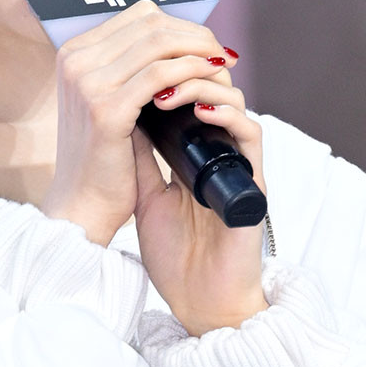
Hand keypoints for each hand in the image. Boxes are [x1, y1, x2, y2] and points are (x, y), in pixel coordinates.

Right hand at [40, 0, 238, 245]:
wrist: (82, 205)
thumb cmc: (101, 158)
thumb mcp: (106, 101)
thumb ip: (127, 71)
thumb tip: (174, 45)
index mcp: (73, 53)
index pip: (136, 16)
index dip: (178, 24)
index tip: (204, 42)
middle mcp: (75, 60)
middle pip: (149, 23)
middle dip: (193, 34)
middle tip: (220, 52)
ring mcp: (87, 82)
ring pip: (157, 43)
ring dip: (198, 49)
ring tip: (222, 63)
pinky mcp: (106, 108)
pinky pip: (160, 74)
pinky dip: (191, 70)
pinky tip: (210, 77)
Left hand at [133, 82, 267, 335]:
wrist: (197, 300)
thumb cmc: (173, 252)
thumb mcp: (143, 192)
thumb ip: (138, 153)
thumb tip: (113, 108)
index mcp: (192, 150)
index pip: (185, 94)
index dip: (164, 72)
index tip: (132, 66)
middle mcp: (217, 150)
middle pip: (210, 87)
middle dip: (181, 69)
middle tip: (150, 67)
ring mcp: (236, 162)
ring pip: (232, 100)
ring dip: (199, 85)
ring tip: (166, 90)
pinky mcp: (252, 180)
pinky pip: (250, 133)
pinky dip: (226, 115)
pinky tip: (199, 110)